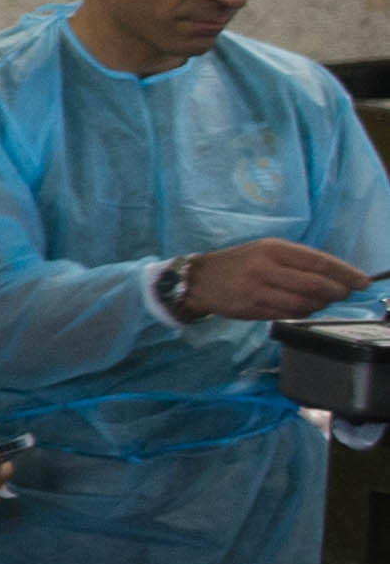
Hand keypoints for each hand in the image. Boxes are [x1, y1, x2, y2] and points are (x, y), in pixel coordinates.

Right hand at [172, 239, 368, 322]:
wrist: (199, 279)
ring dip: (319, 306)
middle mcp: (265, 268)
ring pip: (303, 304)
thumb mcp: (267, 252)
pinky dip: (301, 313)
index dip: (345, 273)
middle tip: (343, 294)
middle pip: (314, 285)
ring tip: (320, 302)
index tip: (363, 281)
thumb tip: (335, 278)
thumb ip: (298, 262)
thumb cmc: (239, 263)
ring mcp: (257, 290)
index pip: (318, 261)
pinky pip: (287, 314)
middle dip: (335, 292)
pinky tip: (301, 308)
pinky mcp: (251, 309)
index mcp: (273, 249)